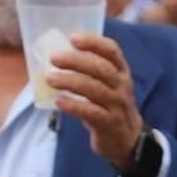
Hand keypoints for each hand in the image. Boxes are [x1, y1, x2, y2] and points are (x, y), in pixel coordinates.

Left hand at [49, 33, 146, 171]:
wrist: (126, 139)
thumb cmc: (109, 105)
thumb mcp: (107, 84)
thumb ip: (90, 70)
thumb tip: (56, 56)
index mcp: (121, 71)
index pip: (111, 51)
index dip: (93, 42)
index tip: (73, 38)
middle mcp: (122, 86)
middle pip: (101, 68)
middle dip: (76, 61)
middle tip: (54, 58)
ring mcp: (117, 105)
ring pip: (95, 89)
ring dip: (70, 82)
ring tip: (50, 79)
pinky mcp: (109, 123)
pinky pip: (91, 112)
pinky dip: (74, 105)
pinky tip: (59, 101)